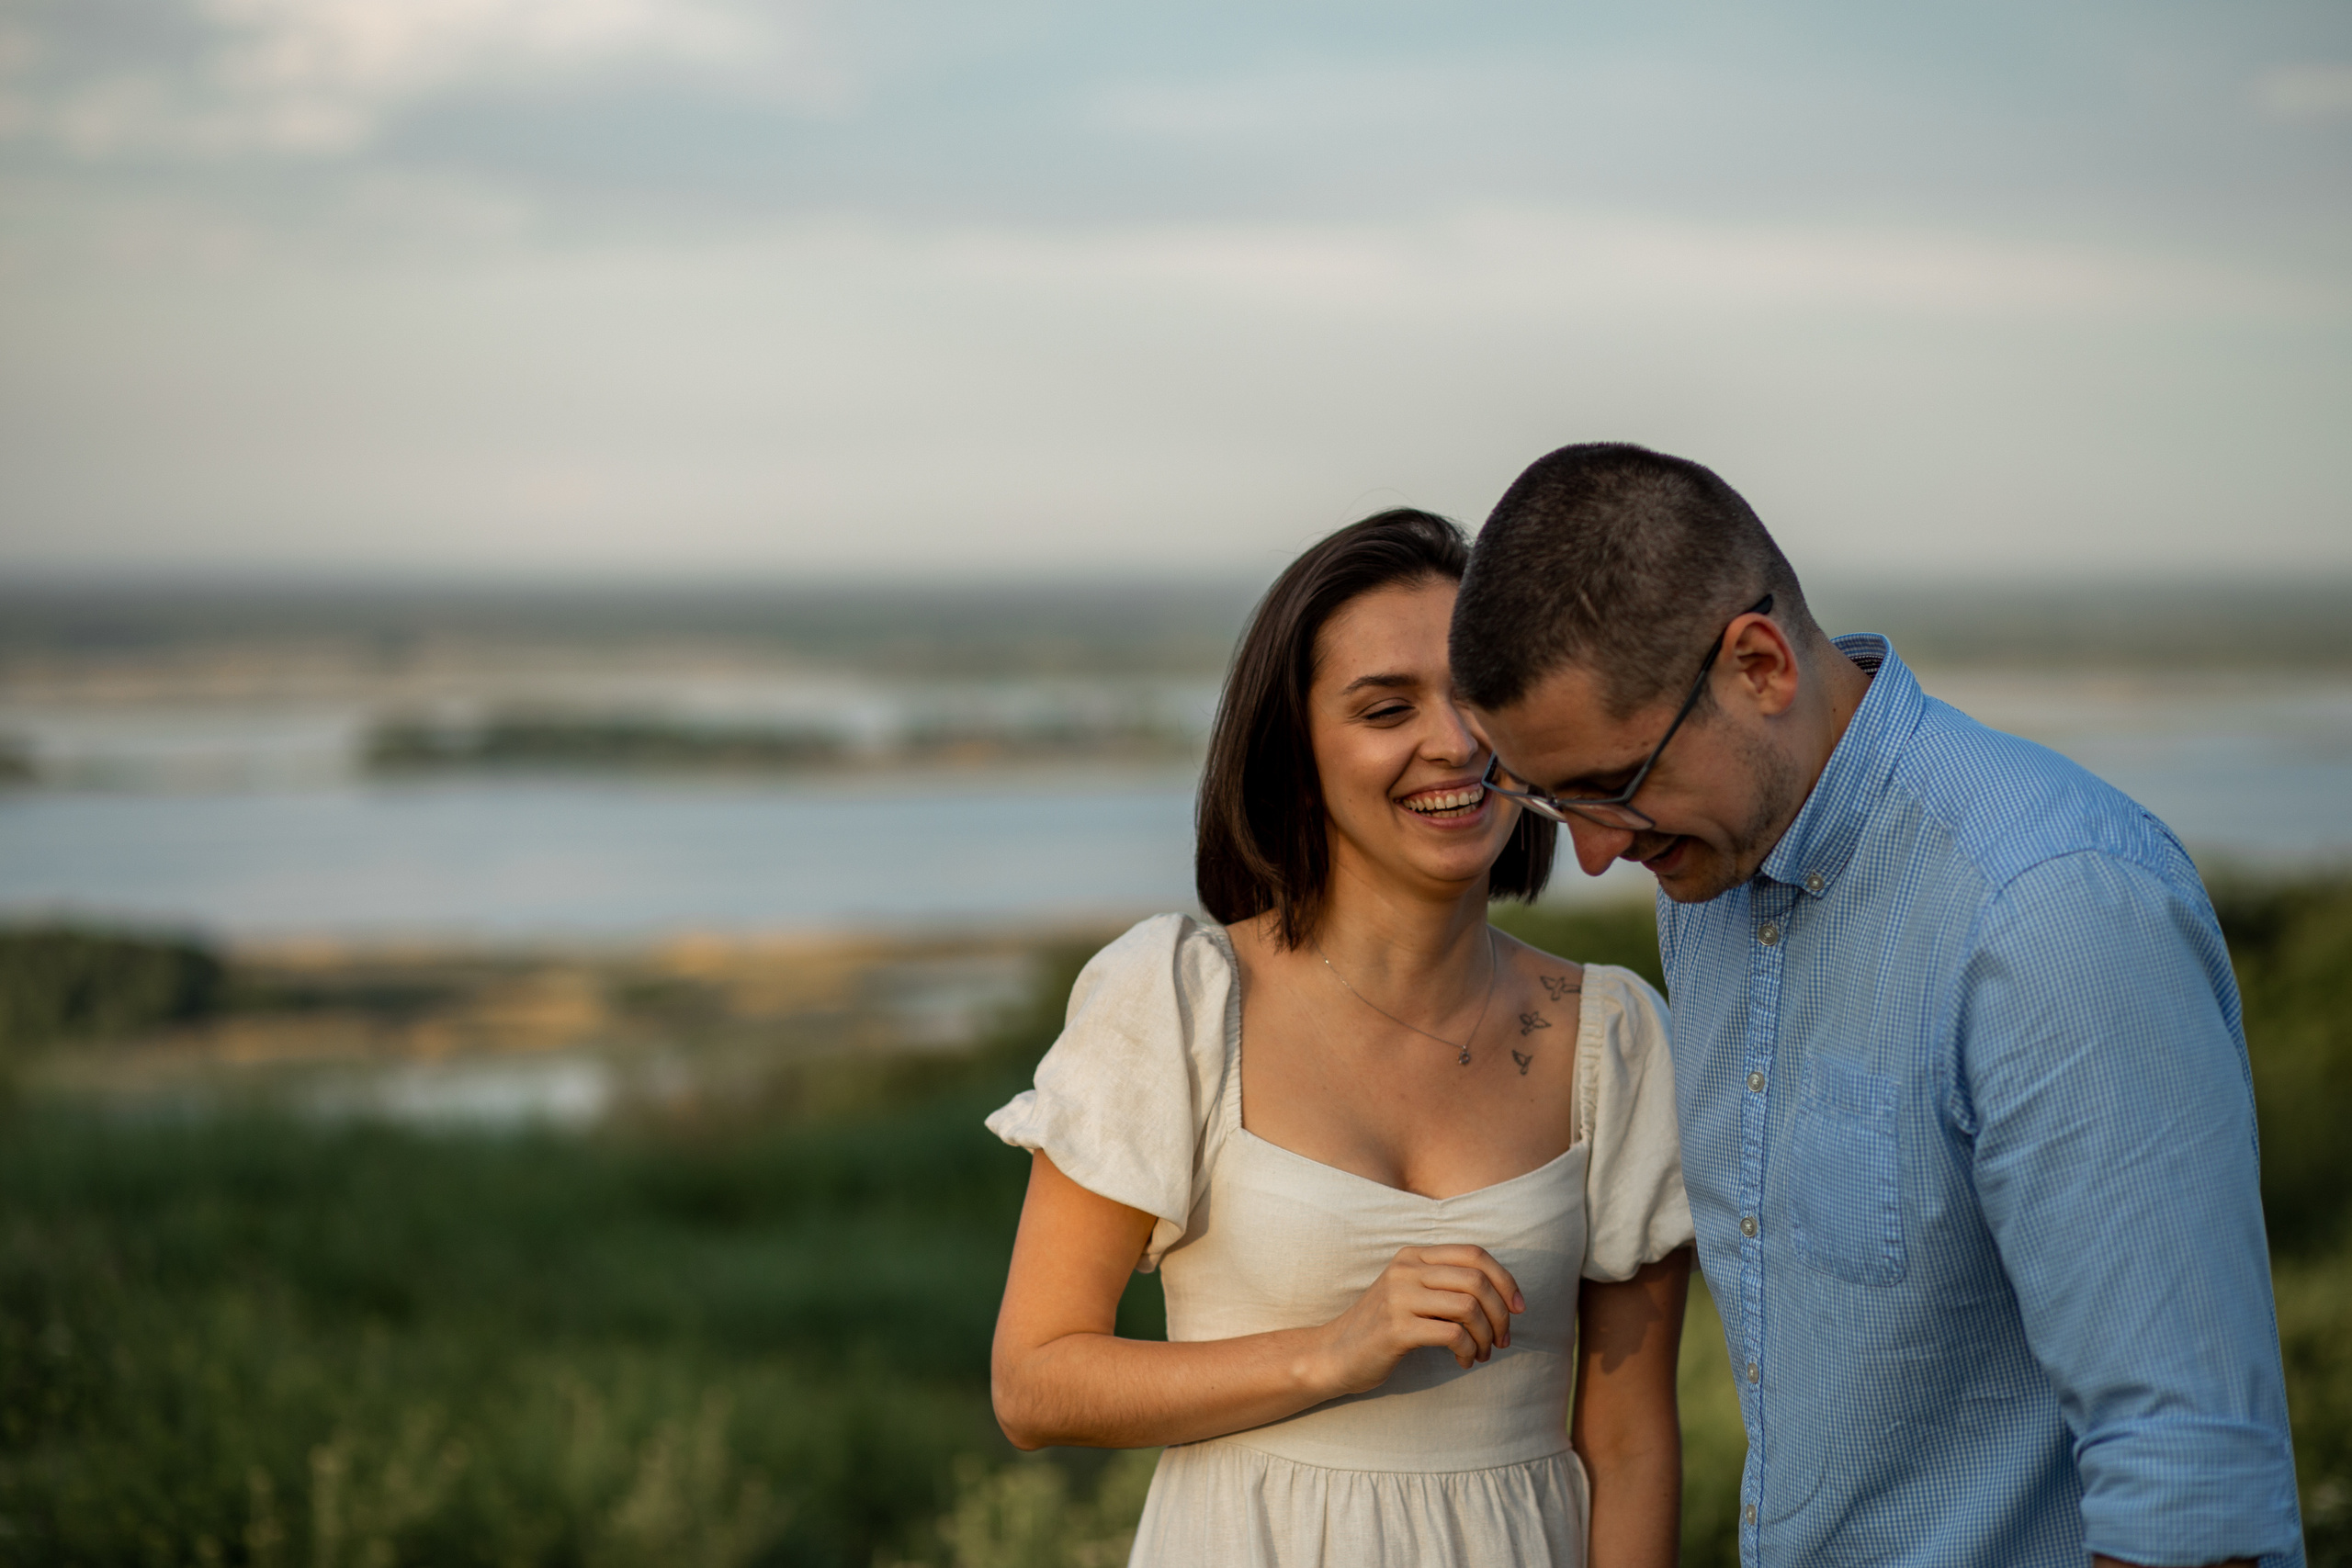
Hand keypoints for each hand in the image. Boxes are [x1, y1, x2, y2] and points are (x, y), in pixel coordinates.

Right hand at [1313, 1245, 1525, 1394]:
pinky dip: (1468, 1350)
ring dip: (1486, 1337)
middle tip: (1501, 1341)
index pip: (1474, 1253)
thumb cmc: (1383, 1326)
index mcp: (1414, 1255)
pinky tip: (1463, 1361)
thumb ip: (1446, 1285)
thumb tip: (1504, 1296)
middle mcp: (1406, 1269)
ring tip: (1482, 1353)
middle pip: (1477, 1281)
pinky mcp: (1396, 1328)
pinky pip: (1453, 1334)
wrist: (1335, 1353)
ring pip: (1469, 1307)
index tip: (1518, 1309)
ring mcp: (1399, 1297)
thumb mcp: (1412, 1293)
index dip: (1505, 1279)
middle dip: (1500, 1315)